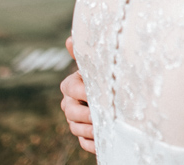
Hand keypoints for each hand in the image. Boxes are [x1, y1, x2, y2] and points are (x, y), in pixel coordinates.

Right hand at [60, 38, 94, 152]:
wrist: (114, 95)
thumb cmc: (103, 76)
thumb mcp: (95, 65)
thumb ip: (83, 54)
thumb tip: (69, 39)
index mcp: (70, 86)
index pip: (70, 88)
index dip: (82, 91)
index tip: (96, 93)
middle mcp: (69, 104)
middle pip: (71, 112)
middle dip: (86, 113)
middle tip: (101, 114)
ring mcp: (75, 122)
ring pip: (76, 129)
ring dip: (90, 129)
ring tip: (105, 127)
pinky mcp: (83, 136)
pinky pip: (84, 143)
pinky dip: (93, 144)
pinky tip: (104, 142)